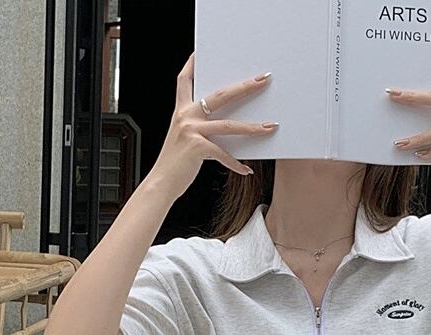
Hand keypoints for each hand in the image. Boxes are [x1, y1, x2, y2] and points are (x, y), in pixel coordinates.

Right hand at [148, 54, 277, 199]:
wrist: (160, 183)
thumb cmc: (174, 164)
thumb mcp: (183, 139)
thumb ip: (199, 128)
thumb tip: (225, 126)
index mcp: (181, 112)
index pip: (184, 81)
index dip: (192, 65)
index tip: (200, 53)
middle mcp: (186, 117)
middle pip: (219, 95)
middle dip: (244, 86)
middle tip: (263, 80)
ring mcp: (191, 131)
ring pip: (228, 125)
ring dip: (252, 127)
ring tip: (270, 127)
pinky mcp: (197, 148)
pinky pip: (223, 154)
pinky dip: (236, 164)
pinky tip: (246, 170)